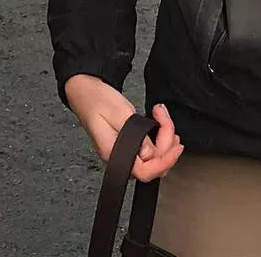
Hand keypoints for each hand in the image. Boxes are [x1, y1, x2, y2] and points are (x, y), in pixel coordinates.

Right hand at [65, 74, 183, 181]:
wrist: (84, 90)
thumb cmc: (96, 99)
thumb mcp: (119, 112)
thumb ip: (137, 135)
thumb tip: (152, 154)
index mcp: (112, 152)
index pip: (144, 171)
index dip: (163, 162)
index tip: (176, 148)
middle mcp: (117, 157)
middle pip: (152, 165)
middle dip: (166, 144)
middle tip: (166, 119)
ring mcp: (122, 152)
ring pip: (152, 157)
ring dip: (164, 137)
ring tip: (162, 115)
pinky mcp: (126, 146)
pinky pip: (148, 150)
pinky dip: (158, 137)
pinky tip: (160, 124)